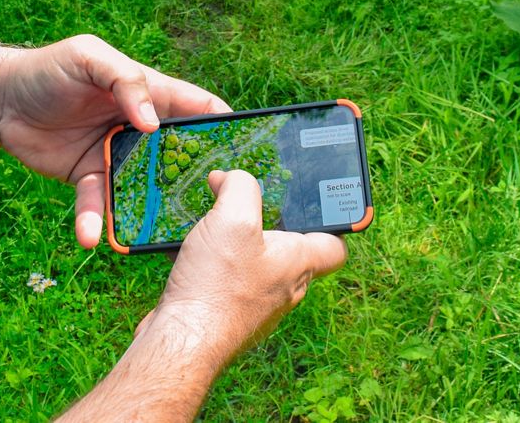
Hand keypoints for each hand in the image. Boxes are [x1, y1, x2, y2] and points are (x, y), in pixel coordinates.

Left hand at [0, 35, 230, 247]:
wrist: (0, 101)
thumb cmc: (48, 70)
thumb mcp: (90, 57)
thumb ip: (126, 81)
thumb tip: (153, 124)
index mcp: (151, 96)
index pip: (200, 109)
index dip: (225, 126)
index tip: (246, 151)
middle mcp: (143, 131)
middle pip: (181, 156)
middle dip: (199, 179)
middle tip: (216, 208)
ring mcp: (120, 158)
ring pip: (145, 189)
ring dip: (152, 212)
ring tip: (158, 236)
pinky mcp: (93, 178)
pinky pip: (100, 204)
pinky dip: (96, 220)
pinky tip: (91, 236)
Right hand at [137, 170, 347, 359]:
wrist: (184, 341)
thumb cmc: (217, 285)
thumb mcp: (233, 219)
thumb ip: (241, 187)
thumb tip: (232, 178)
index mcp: (297, 262)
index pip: (335, 245)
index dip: (332, 223)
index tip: (317, 205)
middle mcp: (284, 286)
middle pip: (290, 249)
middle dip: (269, 223)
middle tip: (247, 203)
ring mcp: (257, 303)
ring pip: (255, 264)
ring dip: (236, 242)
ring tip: (211, 224)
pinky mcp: (229, 313)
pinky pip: (228, 279)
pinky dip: (212, 262)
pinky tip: (187, 251)